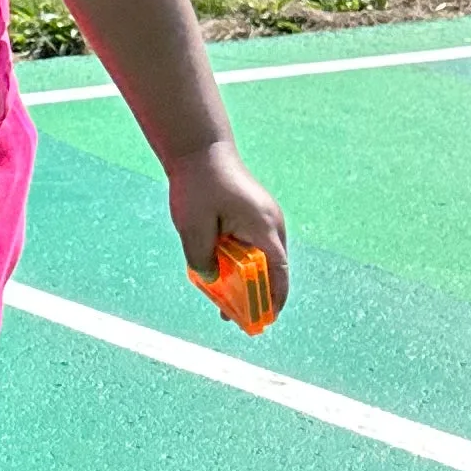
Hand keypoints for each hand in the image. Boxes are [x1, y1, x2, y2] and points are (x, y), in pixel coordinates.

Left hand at [167, 141, 289, 314]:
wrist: (200, 150)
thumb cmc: (199, 184)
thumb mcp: (193, 226)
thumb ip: (201, 258)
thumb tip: (213, 281)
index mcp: (262, 226)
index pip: (277, 271)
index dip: (274, 298)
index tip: (266, 319)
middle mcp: (271, 224)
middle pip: (272, 269)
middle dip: (257, 296)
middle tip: (238, 319)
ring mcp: (265, 218)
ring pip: (262, 259)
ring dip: (247, 280)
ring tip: (226, 304)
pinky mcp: (255, 216)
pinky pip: (253, 247)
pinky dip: (242, 264)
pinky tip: (223, 276)